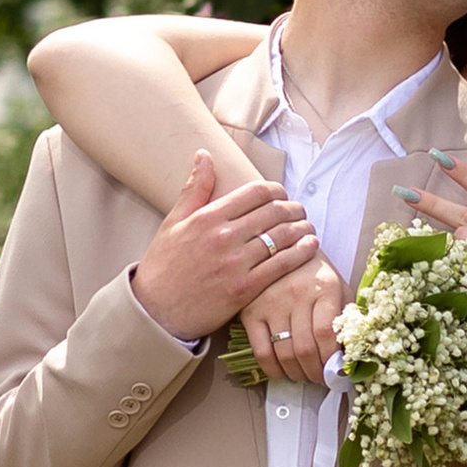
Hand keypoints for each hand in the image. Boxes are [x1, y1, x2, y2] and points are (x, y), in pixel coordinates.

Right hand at [132, 153, 320, 342]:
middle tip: (300, 210)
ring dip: (302, 228)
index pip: (255, 193)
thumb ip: (194, 189)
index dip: (276, 190)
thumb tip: (204, 155)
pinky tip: (310, 246)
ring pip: (282, 237)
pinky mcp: (245, 289)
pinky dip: (301, 253)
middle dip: (293, 208)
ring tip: (308, 226)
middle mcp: (224, 237)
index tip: (281, 194)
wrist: (156, 310)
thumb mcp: (173, 222)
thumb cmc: (163, 266)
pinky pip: (281, 265)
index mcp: (208, 217)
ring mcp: (236, 264)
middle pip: (274, 212)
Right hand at [237, 251, 347, 387]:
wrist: (283, 248)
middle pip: (305, 348)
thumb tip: (351, 355)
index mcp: (324, 287)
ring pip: (284, 353)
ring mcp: (270, 303)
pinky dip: (273, 369)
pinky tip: (282, 372)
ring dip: (297, 374)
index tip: (336, 372)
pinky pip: (261, 350)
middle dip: (316, 372)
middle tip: (320, 378)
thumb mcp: (339, 286)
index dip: (331, 360)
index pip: (326, 335)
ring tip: (304, 375)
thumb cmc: (316, 273)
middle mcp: (296, 294)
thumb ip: (347, 316)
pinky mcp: (250, 311)